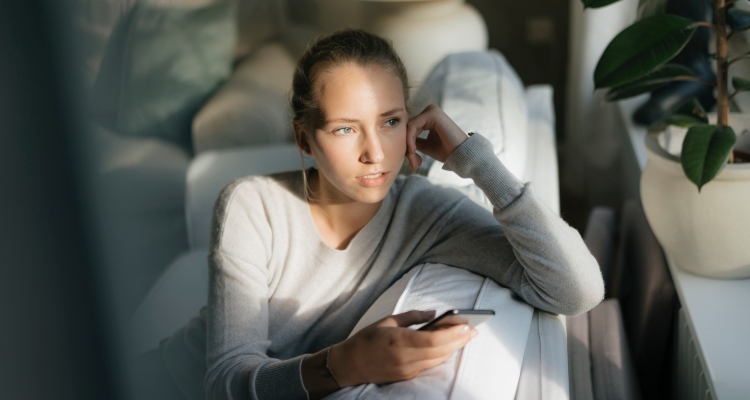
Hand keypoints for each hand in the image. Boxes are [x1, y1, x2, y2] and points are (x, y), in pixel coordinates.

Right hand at [329, 310, 477, 385]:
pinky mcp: (407, 376)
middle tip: (474, 330)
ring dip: (453, 348)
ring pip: (437, 359)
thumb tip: (435, 313)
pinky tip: (449, 346)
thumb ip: (413, 316)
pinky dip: (441, 354)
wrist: (349, 365)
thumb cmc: (367, 339)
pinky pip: (430, 365)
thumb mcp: (388, 321)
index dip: (452, 333)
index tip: (466, 324)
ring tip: (465, 336)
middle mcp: (404, 358)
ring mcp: (406, 370)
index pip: (433, 339)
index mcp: (398, 340)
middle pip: (440, 351)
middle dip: (459, 340)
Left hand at [406, 104, 468, 170]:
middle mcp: (430, 111)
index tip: (413, 162)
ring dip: (408, 146)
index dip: (407, 146)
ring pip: (408, 128)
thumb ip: (412, 141)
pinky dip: (410, 140)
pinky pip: (412, 126)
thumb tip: (398, 141)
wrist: (460, 155)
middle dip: (408, 147)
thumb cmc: (445, 151)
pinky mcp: (432, 113)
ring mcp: (432, 110)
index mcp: (428, 117)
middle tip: (413, 164)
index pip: (409, 129)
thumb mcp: (424, 146)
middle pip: (408, 128)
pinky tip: (414, 150)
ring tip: (414, 161)